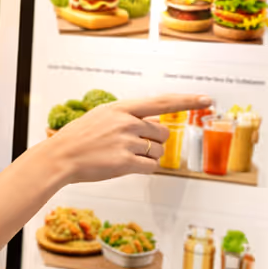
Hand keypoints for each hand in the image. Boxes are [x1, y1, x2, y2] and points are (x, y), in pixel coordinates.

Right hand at [43, 93, 211, 184]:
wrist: (60, 156)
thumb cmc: (78, 138)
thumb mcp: (101, 116)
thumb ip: (126, 117)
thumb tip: (150, 123)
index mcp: (122, 108)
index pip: (162, 102)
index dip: (187, 100)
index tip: (207, 99)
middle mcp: (127, 122)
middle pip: (163, 132)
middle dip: (155, 142)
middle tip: (135, 147)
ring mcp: (126, 142)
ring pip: (158, 151)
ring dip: (149, 157)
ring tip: (125, 156)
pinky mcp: (125, 162)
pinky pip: (150, 167)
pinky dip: (144, 168)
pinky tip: (127, 167)